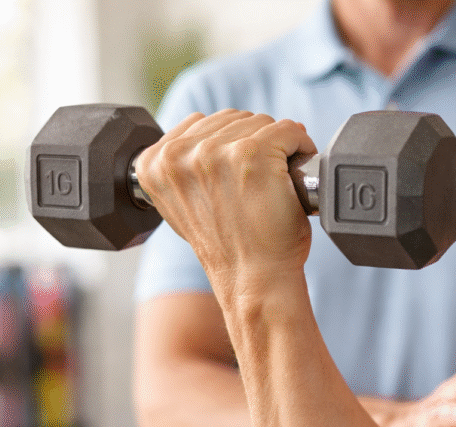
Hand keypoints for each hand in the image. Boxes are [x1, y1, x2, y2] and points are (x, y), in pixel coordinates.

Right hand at [134, 110, 317, 289]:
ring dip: (278, 148)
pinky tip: (294, 178)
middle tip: (260, 184)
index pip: (201, 124)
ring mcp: (215, 152)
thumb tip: (226, 129)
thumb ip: (189, 165)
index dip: (228, 149)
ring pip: (262, 123)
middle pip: (233, 120)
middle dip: (254, 145)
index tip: (237, 178)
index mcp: (153, 164)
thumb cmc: (230, 247)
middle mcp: (178, 155)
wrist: (254, 279)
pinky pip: (289, 130)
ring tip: (275, 184)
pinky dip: (301, 149)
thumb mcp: (187, 203)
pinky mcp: (253, 153)